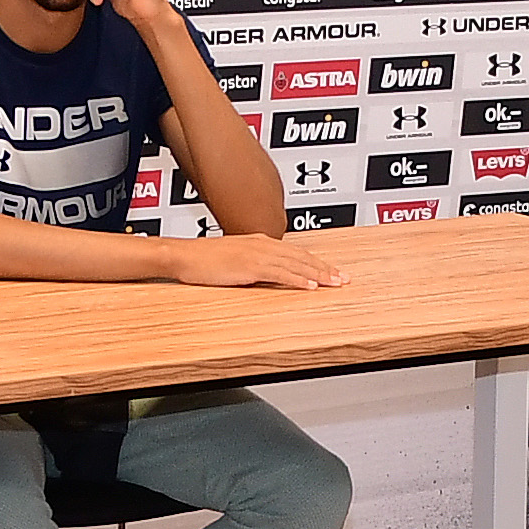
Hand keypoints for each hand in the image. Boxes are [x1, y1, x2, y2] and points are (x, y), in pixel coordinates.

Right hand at [166, 231, 348, 289]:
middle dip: (325, 268)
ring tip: (334, 283)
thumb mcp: (234, 260)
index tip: (331, 271)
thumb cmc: (204, 259)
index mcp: (260, 242)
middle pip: (302, 256)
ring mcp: (257, 254)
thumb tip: (266, 276)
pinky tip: (310, 286)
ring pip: (296, 264)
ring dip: (318, 274)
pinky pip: (280, 274)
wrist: (185, 256)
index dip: (316, 262)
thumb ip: (253, 265)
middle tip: (343, 278)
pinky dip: (298, 280)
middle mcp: (263, 244)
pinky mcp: (250, 266)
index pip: (296, 252)